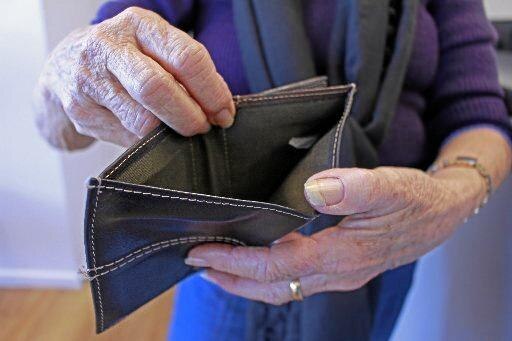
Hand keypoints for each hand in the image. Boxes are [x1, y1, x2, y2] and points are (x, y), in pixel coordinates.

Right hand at [34, 7, 233, 148]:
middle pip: (158, 88)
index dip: (212, 91)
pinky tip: (150, 135)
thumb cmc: (125, 60)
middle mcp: (110, 46)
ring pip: (141, 119)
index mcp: (140, 25)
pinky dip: (146, 142)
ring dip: (169, 133)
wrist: (64, 67)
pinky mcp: (79, 109)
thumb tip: (221, 109)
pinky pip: (125, 136)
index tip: (225, 113)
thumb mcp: (154, 50)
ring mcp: (89, 77)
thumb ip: (186, 73)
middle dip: (189, 116)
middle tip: (203, 128)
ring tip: (177, 132)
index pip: (186, 57)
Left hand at [185, 166, 484, 303]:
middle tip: (197, 264)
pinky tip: (259, 258)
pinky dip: (270, 274)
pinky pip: (297, 280)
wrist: (442, 213)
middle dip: (232, 280)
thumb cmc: (417, 199)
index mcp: (344, 254)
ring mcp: (340, 274)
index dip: (238, 262)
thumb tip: (313, 189)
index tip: (202, 252)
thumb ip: (355, 188)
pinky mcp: (341, 267)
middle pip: (274, 287)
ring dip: (248, 281)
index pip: (279, 266)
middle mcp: (338, 272)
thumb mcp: (391, 185)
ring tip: (217, 266)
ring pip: (284, 288)